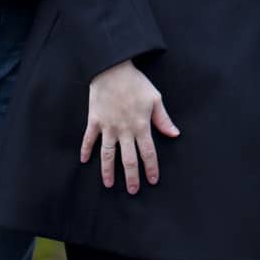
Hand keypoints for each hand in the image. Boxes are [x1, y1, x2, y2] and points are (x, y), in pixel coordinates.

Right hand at [80, 60, 178, 193]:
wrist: (112, 68)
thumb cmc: (136, 82)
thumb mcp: (155, 98)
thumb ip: (163, 119)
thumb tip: (174, 134)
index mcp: (141, 125)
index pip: (148, 153)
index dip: (151, 168)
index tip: (152, 180)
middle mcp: (124, 130)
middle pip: (128, 159)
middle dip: (131, 176)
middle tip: (133, 191)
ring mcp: (107, 126)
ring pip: (108, 154)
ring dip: (108, 171)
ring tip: (109, 184)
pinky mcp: (95, 120)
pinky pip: (89, 139)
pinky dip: (86, 150)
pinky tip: (84, 161)